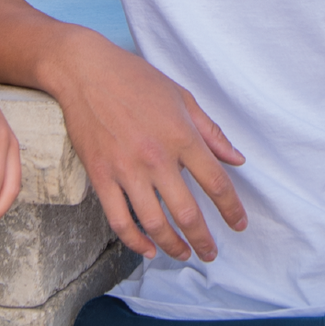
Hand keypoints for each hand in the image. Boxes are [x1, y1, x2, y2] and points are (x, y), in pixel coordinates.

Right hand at [43, 33, 245, 261]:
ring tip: (183, 254)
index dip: (231, 209)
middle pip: (187, 212)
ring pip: (154, 223)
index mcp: (181, 135)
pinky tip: (148, 249)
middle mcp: (156, 157)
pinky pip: (119, 219)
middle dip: (204, 240)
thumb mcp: (182, 98)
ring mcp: (126, 169)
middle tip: (211, 253)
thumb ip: (211, 132)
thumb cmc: (136, 80)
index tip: (239, 225)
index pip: (216, 182)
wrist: (85, 71)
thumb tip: (237, 160)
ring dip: (172, 246)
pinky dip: (135, 241)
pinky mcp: (100, 175)